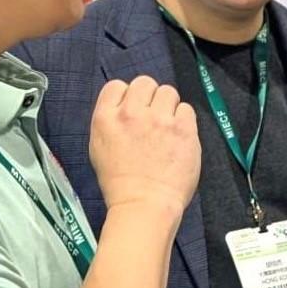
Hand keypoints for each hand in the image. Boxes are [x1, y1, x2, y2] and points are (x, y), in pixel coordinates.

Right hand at [88, 77, 198, 217]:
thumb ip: (112, 121)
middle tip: (154, 117)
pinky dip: (184, 120)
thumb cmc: (120, 184)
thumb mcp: (99, 147)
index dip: (127, 96)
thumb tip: (127, 107)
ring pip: (168, 92)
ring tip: (168, 127)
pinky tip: (180, 136)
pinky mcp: (183, 129)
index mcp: (105, 118)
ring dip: (169, 106)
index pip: (116, 85)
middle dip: (150, 97)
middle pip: (145, 82)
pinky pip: (187, 109)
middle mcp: (131, 113)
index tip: (134, 110)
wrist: (144, 204)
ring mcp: (159, 120)